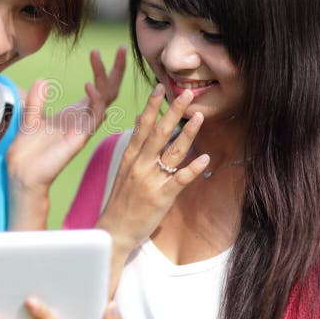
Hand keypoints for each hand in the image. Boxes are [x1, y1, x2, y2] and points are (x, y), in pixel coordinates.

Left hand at [7, 47, 125, 228]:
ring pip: (106, 99)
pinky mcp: (81, 136)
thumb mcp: (30, 118)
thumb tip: (43, 80)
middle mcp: (84, 119)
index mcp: (76, 113)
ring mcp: (85, 127)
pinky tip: (90, 85)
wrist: (23, 172)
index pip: (98, 88)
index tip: (97, 51)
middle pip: (109, 91)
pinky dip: (96, 100)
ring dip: (106, 78)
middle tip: (122, 49)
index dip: (102, 70)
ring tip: (98, 57)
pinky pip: (95, 116)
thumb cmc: (28, 149)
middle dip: (116, 70)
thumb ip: (36, 100)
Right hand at [97, 84, 208, 286]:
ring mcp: (150, 181)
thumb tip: (141, 121)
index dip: (152, 106)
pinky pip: (179, 180)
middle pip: (158, 133)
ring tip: (199, 117)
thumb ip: (135, 147)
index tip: (161, 87)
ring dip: (187, 134)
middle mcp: (139, 165)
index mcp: (129, 157)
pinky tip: (206, 157)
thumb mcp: (123, 170)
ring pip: (171, 152)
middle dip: (173, 112)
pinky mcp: (161, 197)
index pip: (142, 126)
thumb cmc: (120, 201)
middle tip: (186, 94)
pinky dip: (193, 168)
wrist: (114, 231)